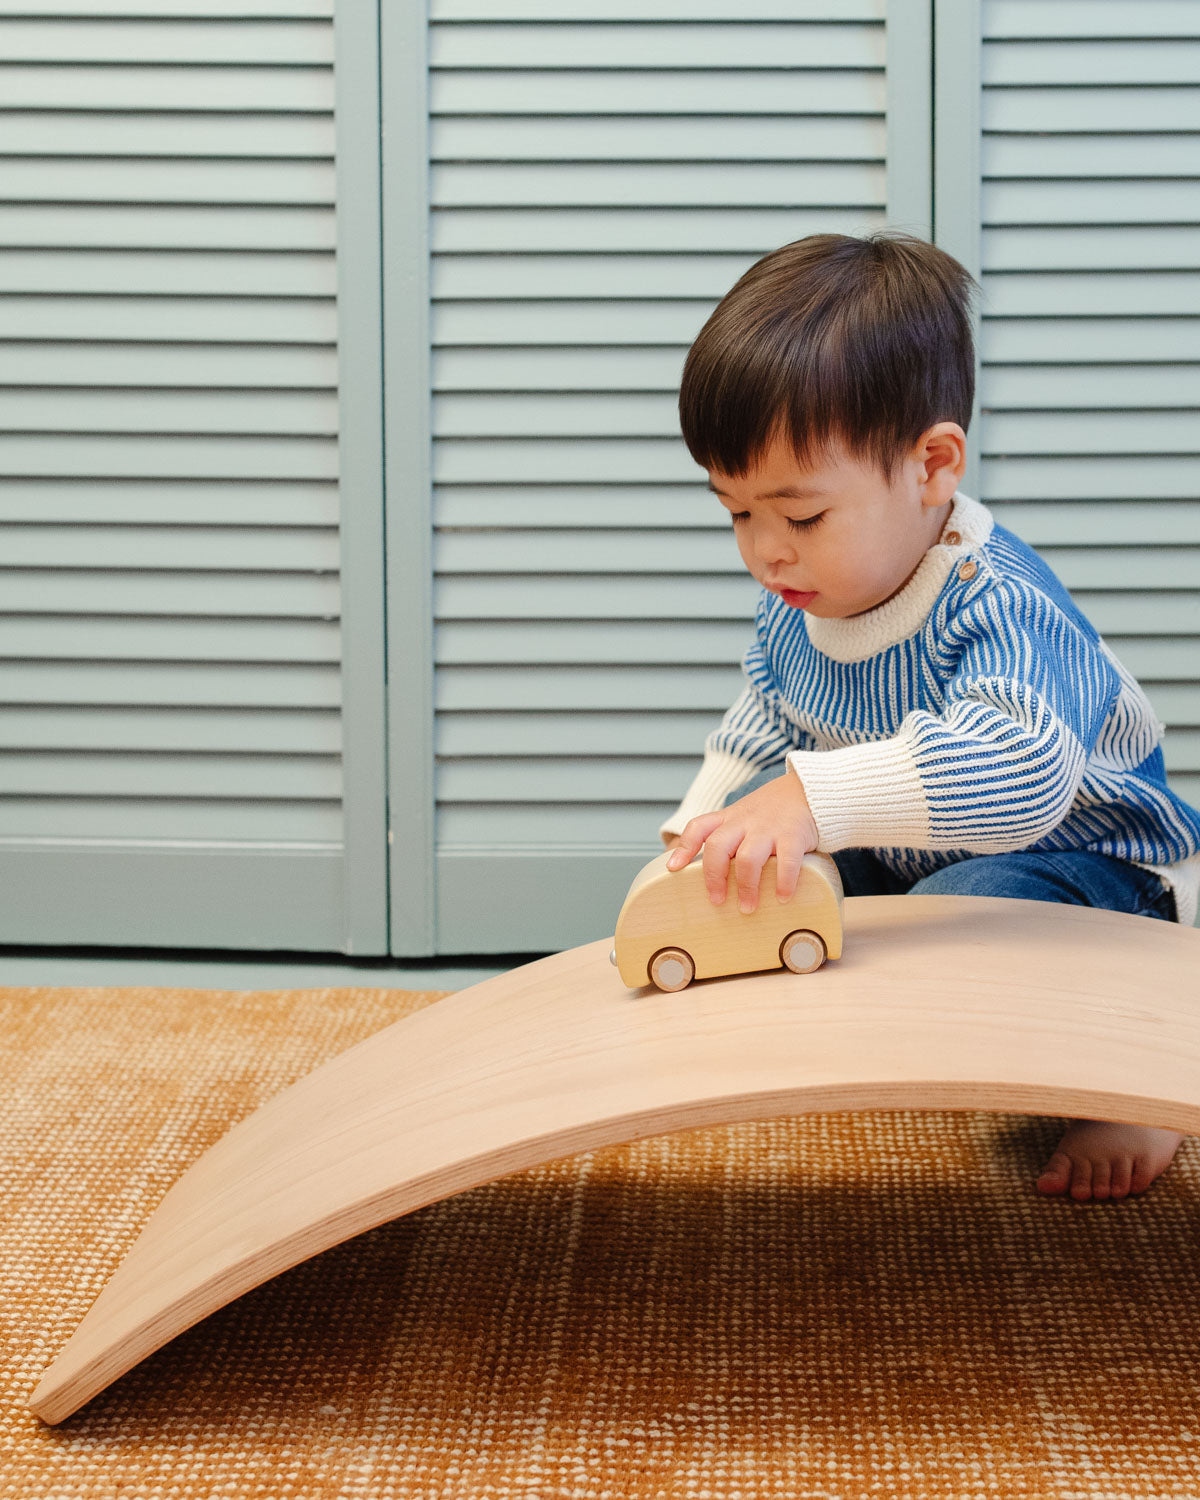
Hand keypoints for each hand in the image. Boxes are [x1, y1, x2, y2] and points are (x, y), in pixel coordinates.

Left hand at [664, 770, 818, 912]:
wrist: (806, 790)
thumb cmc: (770, 813)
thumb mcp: (742, 817)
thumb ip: (726, 837)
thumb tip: (705, 873)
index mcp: (728, 818)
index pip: (698, 826)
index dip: (683, 847)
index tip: (674, 868)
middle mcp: (744, 822)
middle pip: (718, 846)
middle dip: (713, 877)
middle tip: (717, 900)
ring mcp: (768, 828)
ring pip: (747, 858)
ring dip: (746, 886)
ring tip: (747, 907)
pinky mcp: (793, 835)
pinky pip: (787, 861)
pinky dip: (783, 882)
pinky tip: (782, 897)